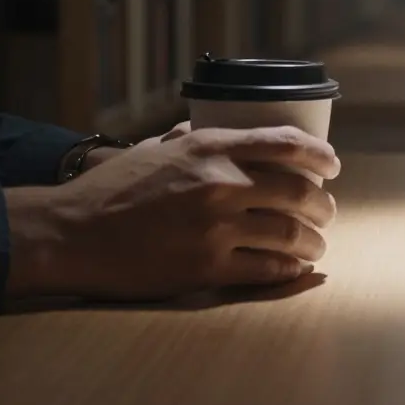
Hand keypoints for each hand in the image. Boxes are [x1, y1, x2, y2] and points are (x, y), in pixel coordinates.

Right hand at [7, 126, 341, 300]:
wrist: (70, 232)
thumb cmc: (111, 189)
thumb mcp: (156, 148)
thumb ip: (195, 141)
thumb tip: (223, 134)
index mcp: (209, 147)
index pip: (285, 143)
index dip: (320, 154)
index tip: (333, 165)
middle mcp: (219, 183)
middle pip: (299, 191)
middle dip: (323, 205)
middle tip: (327, 212)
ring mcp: (215, 226)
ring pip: (291, 234)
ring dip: (313, 242)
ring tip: (316, 245)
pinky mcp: (205, 267)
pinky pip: (268, 269)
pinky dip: (290, 270)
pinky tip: (295, 269)